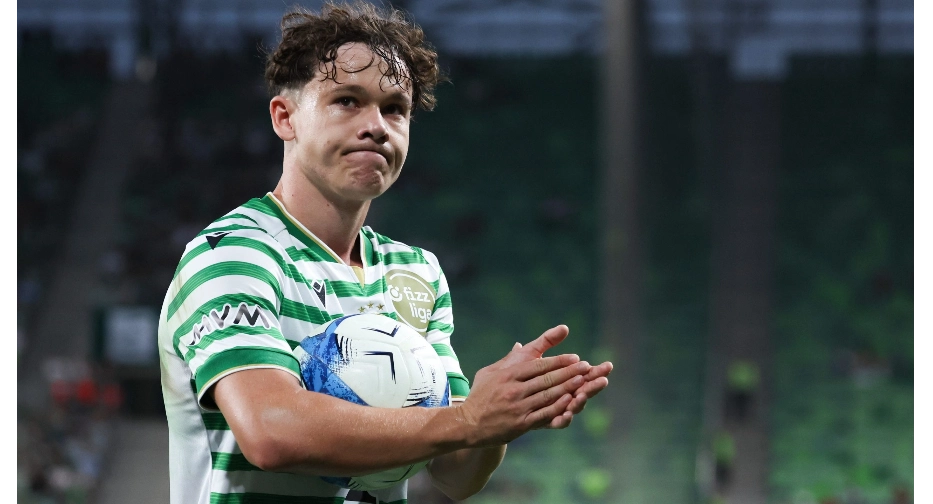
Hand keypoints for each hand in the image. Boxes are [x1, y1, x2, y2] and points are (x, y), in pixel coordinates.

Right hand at [456, 325, 590, 445]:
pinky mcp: (520, 424)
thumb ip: (508, 359)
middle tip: (587, 367)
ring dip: (568, 388)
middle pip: (546, 379)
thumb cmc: (480, 395)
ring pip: (548, 396)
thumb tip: (520, 345)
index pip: (538, 365)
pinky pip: (543, 414)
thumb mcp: (490, 372)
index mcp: (507, 375)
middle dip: (569, 372)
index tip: (575, 358)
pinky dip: (558, 408)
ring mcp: (517, 408)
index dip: (558, 361)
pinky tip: (570, 402)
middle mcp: (513, 389)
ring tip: (584, 382)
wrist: (467, 424)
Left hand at [510, 335, 612, 429]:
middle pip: (583, 390)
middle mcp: (561, 395)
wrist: (491, 401)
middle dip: (594, 385)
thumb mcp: (528, 356)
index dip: (595, 371)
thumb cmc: (511, 376)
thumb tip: (564, 327)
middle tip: (604, 380)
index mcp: (560, 380)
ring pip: (572, 406)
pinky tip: (568, 411)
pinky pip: (557, 422)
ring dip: (581, 401)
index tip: (608, 366)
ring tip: (583, 395)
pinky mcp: (542, 422)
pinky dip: (564, 417)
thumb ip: (546, 342)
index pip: (582, 374)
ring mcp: (553, 409)